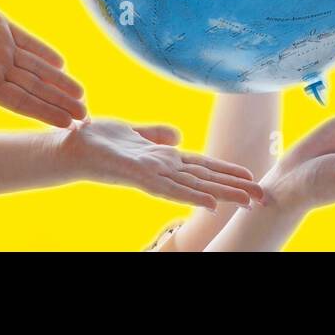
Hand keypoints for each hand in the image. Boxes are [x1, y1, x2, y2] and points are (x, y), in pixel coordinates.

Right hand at [0, 0, 84, 126]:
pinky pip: (28, 42)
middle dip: (59, 102)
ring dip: (59, 81)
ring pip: (37, 67)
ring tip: (81, 94)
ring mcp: (0, 49)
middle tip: (85, 115)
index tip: (66, 124)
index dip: (44, 112)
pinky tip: (61, 63)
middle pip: (35, 89)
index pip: (20, 102)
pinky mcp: (2, 27)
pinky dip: (44, 51)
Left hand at [57, 119, 264, 209]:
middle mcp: (162, 169)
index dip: (228, 172)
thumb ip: (156, 134)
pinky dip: (191, 195)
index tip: (253, 177)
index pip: (203, 166)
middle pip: (206, 179)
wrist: (70, 144)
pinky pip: (169, 187)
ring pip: (195, 185)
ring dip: (223, 194)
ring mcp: (152, 174)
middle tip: (264, 198)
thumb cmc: (99, 139)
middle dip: (235, 188)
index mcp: (164, 158)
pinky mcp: (138, 174)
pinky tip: (209, 203)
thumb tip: (178, 135)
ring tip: (248, 201)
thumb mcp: (134, 132)